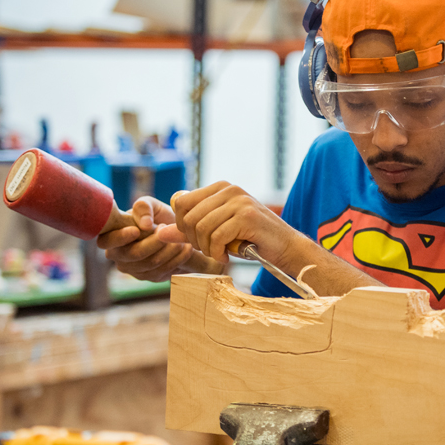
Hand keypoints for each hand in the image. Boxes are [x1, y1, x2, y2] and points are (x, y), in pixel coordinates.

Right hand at [98, 196, 197, 281]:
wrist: (175, 232)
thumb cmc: (157, 216)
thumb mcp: (151, 205)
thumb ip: (144, 207)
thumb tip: (144, 224)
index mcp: (111, 235)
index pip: (106, 241)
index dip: (120, 237)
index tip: (136, 230)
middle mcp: (118, 255)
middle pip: (134, 254)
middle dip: (155, 242)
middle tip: (168, 229)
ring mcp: (132, 269)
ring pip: (151, 263)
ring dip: (170, 250)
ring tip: (181, 238)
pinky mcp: (149, 277)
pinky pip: (162, 271)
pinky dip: (178, 259)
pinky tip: (187, 248)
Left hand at [157, 182, 299, 267]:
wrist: (284, 247)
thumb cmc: (250, 239)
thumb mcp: (215, 233)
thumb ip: (188, 231)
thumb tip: (159, 233)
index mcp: (220, 187)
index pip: (181, 203)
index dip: (183, 226)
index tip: (199, 240)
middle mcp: (229, 189)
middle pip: (190, 217)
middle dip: (195, 240)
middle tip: (210, 250)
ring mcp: (239, 200)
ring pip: (202, 228)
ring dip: (207, 249)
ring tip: (219, 254)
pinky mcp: (247, 216)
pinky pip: (217, 237)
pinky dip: (218, 252)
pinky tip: (227, 256)